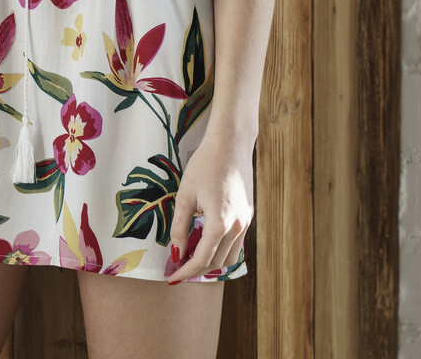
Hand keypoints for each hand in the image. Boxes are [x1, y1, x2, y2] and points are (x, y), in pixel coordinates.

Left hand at [167, 132, 252, 282]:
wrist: (231, 142)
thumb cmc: (205, 164)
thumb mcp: (185, 195)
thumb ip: (180, 226)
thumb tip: (176, 252)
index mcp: (220, 224)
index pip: (201, 260)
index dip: (185, 271)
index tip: (172, 278)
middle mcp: (237, 227)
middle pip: (216, 262)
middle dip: (196, 269)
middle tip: (178, 268)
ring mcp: (246, 222)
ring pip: (230, 257)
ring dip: (211, 262)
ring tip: (191, 256)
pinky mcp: (248, 215)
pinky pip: (236, 243)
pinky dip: (221, 249)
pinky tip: (206, 241)